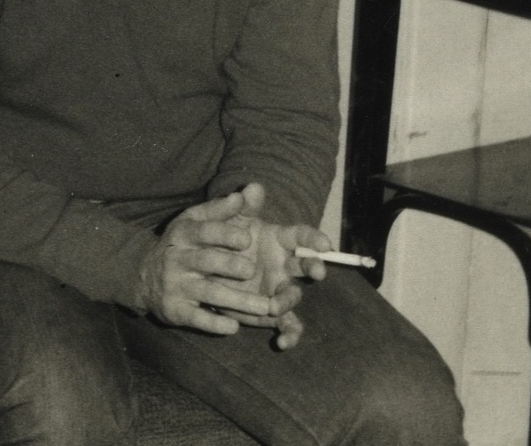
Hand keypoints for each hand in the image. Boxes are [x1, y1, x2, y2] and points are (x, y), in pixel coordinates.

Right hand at [140, 186, 296, 338]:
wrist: (143, 276)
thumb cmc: (181, 245)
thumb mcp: (194, 222)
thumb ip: (221, 209)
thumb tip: (247, 193)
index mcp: (184, 234)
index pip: (204, 231)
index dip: (224, 234)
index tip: (247, 238)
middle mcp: (178, 258)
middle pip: (206, 261)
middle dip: (229, 265)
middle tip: (251, 270)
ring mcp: (176, 285)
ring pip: (209, 292)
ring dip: (236, 300)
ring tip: (265, 307)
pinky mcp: (175, 310)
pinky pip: (196, 317)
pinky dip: (215, 324)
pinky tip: (234, 327)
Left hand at [202, 184, 334, 349]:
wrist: (205, 267)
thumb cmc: (223, 239)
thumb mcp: (229, 220)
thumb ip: (242, 205)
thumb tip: (253, 186)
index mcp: (279, 240)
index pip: (302, 237)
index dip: (315, 239)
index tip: (324, 245)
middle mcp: (284, 265)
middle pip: (306, 267)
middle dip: (314, 268)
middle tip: (317, 271)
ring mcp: (278, 288)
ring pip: (293, 296)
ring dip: (288, 300)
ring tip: (273, 305)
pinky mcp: (270, 310)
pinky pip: (287, 324)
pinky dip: (289, 334)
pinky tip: (283, 342)